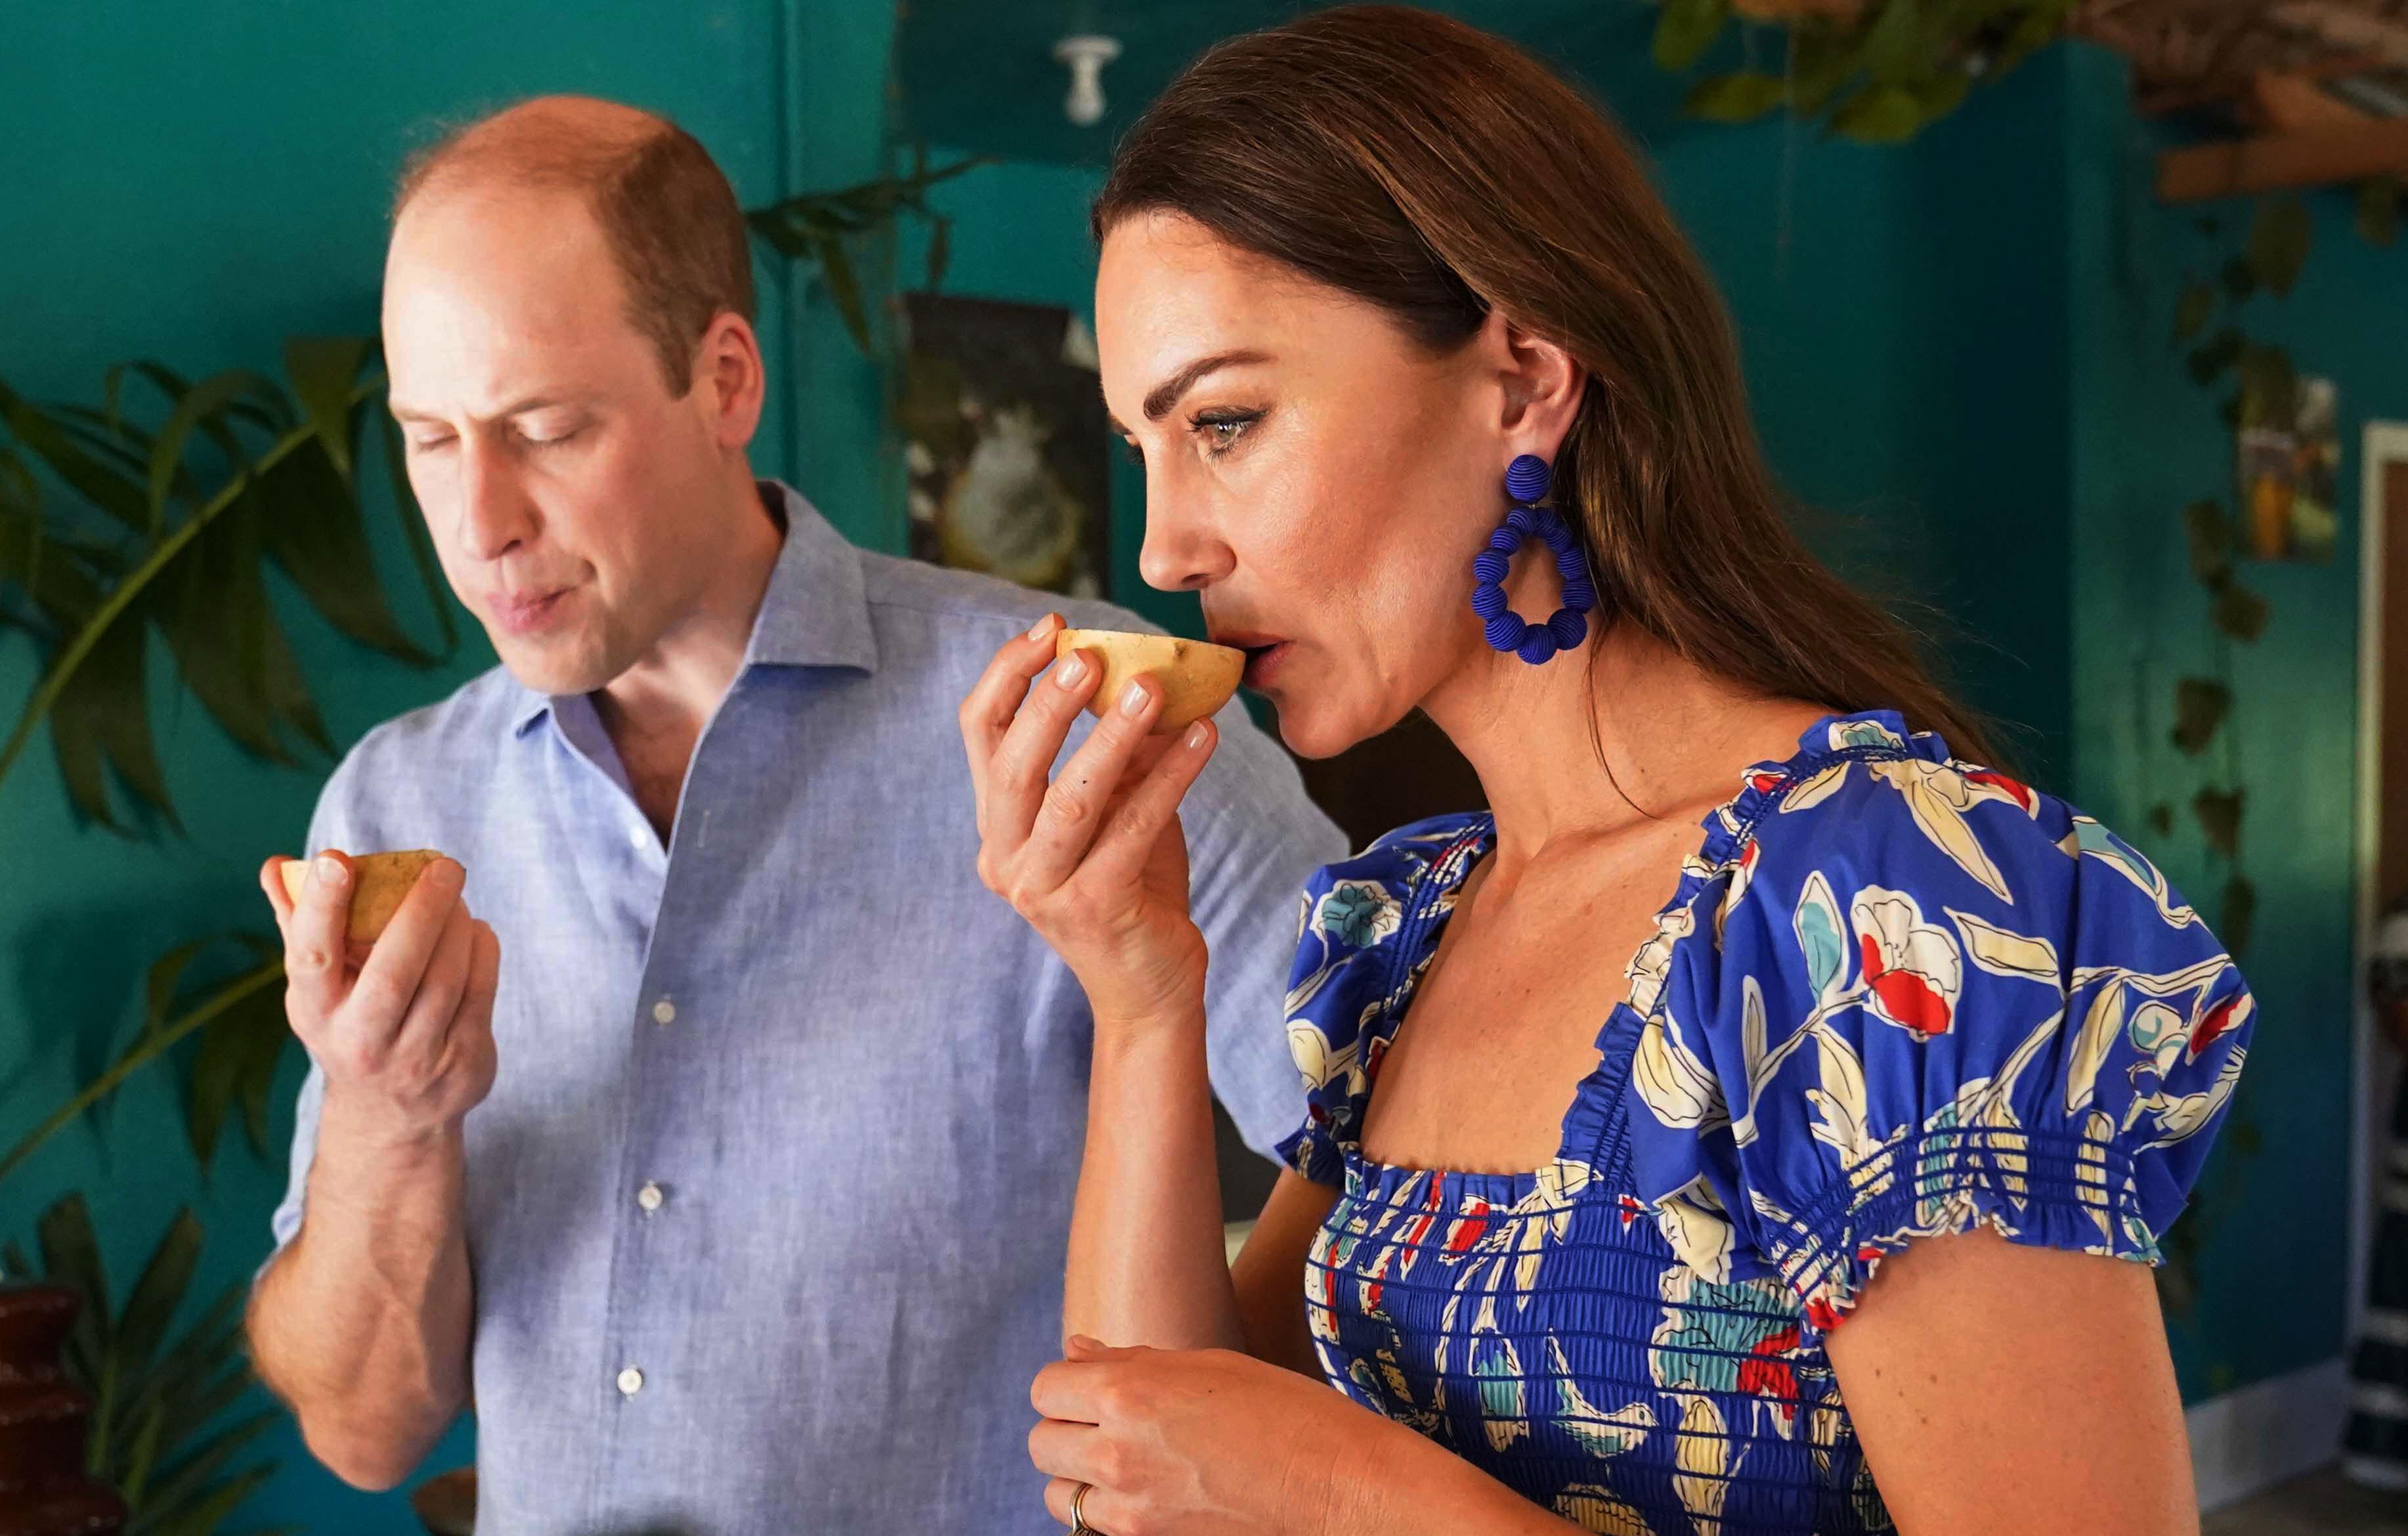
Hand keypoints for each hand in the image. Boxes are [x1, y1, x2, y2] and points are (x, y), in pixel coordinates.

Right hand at [259, 851, 499, 1151]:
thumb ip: (300, 921)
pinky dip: (481, 950)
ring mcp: (416, 1058)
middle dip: (419, 912)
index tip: (336, 858)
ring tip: (455, 890)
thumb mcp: (318, 985)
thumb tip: (277, 863)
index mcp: (315, 1011)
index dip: (322, 907)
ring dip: (456, 926)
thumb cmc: (350, 1019)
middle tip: (442, 865)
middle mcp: (361, 1041)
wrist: (392, 1112)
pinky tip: (474, 929)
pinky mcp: (463, 1063)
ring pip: (444, 980)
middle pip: (393, 972)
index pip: (312, 957)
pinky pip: (479, 992)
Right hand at [961, 614, 1218, 1024]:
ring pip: (1069, 799)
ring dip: (1111, 737)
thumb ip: (1119, 750)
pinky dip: (1170, 778)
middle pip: (1012, 764)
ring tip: (1153, 688)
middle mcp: (1003, 856)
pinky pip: (1133, 830)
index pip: (979, 732)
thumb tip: (1147, 668)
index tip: (1051, 626)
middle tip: (1091, 652)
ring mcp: (1042, 889)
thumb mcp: (1119, 806)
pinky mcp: (1093, 909)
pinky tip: (1205, 739)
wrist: (1149, 987)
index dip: (1009, 674)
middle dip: (1049, 702)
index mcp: (996, 823)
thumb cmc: (1133, 887)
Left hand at [1030, 1337, 1356, 1535]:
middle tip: (1106, 1422)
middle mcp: (1116, 1451)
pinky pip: (1093, 1525)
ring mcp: (1130, 1506)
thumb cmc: (1285, 1412)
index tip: (1092, 1386)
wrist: (1337, 1487)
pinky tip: (1144, 1493)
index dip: (1068, 1384)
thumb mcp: (1207, 1365)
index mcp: (1128, 1392)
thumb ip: (1130, 1362)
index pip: (1047, 1387)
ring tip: (1123, 1462)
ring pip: (1058, 1494)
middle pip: (1042, 1442)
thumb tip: (1076, 1352)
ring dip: (1078, 1476)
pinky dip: (1104, 1512)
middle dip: (1067, 1428)